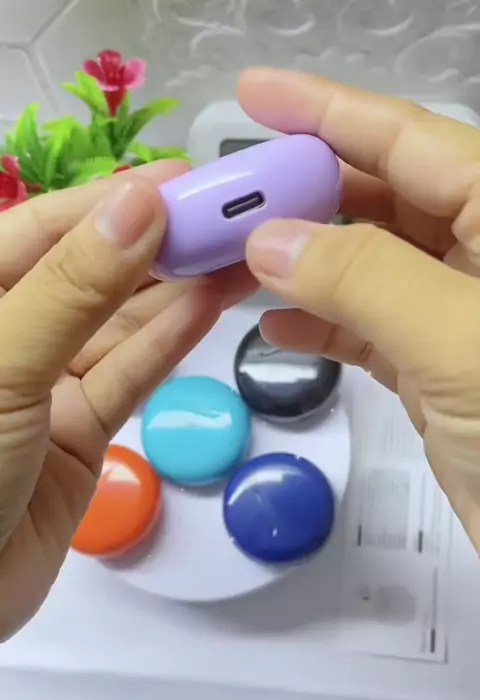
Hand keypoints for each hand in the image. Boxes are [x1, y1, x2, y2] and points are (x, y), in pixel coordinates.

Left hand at [0, 163, 255, 639]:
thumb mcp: (2, 364)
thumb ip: (72, 289)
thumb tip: (140, 206)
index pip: (42, 230)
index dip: (112, 201)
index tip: (184, 179)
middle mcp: (9, 334)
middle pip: (90, 275)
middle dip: (156, 244)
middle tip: (230, 215)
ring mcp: (44, 386)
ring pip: (117, 326)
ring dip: (174, 290)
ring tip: (239, 254)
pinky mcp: (79, 435)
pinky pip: (126, 377)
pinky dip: (167, 343)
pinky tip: (210, 306)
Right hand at [239, 68, 479, 551]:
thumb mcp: (461, 342)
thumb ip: (367, 280)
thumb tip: (273, 239)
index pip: (411, 142)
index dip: (329, 111)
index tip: (257, 95)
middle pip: (384, 198)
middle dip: (305, 191)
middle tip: (230, 194)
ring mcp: (459, 317)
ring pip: (369, 267)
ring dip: (303, 261)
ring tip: (233, 257)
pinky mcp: (439, 373)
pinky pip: (369, 331)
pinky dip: (322, 327)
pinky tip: (276, 326)